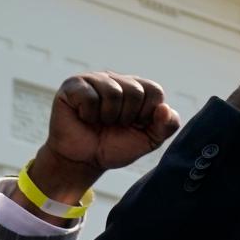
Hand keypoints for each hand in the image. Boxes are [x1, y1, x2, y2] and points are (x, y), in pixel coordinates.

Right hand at [21, 71, 181, 209]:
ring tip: (100, 121)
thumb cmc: (116, 146)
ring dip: (108, 116)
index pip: (155, 91)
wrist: (84, 160)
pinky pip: (90, 97)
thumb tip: (165, 108)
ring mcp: (93, 79)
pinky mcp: (73, 86)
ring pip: (113, 92)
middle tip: (114, 124)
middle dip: (128, 117)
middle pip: (135, 91)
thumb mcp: (150, 140)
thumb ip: (167, 126)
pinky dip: (89, 115)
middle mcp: (116, 79)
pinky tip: (84, 117)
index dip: (147, 114)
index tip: (135, 125)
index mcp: (137, 88)